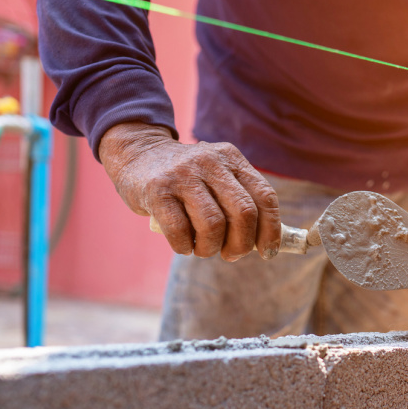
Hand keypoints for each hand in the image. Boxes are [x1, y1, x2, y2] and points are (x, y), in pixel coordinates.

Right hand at [98, 122, 280, 260]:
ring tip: (203, 249)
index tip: (267, 252)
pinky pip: (180, 231)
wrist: (137, 154)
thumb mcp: (216, 175)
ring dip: (210, 248)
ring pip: (213, 225)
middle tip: (230, 254)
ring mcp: (183, 175)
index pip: (264, 196)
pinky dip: (185, 247)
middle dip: (241, 244)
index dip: (270, 230)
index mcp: (231, 159)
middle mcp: (210, 162)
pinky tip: (183, 245)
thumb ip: (239, 199)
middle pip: (243, 213)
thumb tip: (263, 243)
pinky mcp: (157, 190)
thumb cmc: (185, 178)